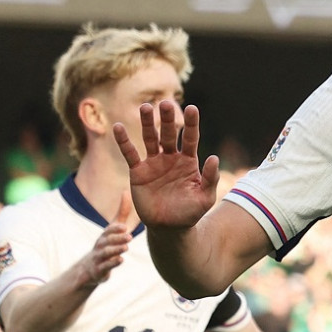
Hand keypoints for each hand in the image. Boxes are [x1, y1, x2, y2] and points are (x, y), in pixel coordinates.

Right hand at [77, 192, 133, 287]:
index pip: (109, 230)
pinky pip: (105, 266)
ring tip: (126, 248)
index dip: (116, 228)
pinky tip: (121, 260)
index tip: (125, 227)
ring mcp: (99, 258)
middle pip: (107, 240)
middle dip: (117, 238)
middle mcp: (101, 245)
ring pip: (106, 253)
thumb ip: (122, 212)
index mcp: (105, 235)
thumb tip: (126, 191)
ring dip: (116, 250)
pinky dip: (113, 263)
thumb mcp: (114, 228)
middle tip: (129, 236)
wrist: (90, 268)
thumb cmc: (106, 244)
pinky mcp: (100, 269)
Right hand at [113, 101, 219, 230]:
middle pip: (169, 134)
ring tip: (145, 107)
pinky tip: (118, 127)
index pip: (190, 138)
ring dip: (147, 124)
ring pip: (150, 139)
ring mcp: (154, 163)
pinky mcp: (138, 172)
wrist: (169, 228)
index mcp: (188, 161)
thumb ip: (210, 178)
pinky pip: (130, 154)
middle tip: (165, 103)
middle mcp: (171, 158)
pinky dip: (124, 141)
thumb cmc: (190, 213)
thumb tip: (214, 158)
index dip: (191, 124)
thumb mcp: (205, 197)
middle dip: (167, 119)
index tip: (192, 108)